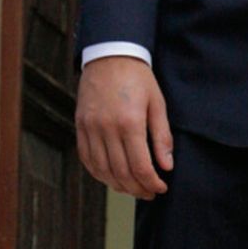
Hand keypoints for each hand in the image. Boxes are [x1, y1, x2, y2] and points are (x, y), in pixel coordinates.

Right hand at [75, 57, 174, 197]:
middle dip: (137, 188)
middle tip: (149, 193)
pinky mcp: (80, 125)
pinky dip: (98, 173)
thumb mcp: (157, 104)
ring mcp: (90, 128)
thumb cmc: (138, 79)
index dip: (151, 183)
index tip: (161, 188)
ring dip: (117, 185)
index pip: (140, 166)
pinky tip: (111, 177)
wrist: (110, 55)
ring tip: (132, 188)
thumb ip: (162, 137)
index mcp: (129, 123)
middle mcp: (106, 128)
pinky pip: (86, 158)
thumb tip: (166, 166)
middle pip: (120, 173)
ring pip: (101, 169)